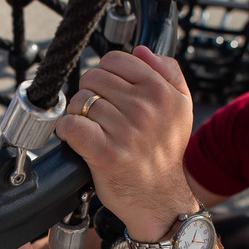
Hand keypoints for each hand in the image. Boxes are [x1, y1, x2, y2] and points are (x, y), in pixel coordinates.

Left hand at [57, 46, 196, 241]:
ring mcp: (125, 131)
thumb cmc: (165, 152)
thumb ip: (167, 72)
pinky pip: (71, 125)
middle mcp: (145, 108)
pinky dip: (67, 130)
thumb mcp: (181, 107)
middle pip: (93, 78)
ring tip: (92, 130)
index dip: (105, 74)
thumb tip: (141, 50)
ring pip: (80, 101)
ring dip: (79, 115)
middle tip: (99, 115)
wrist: (160, 199)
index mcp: (162, 92)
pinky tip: (78, 138)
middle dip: (90, 93)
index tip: (109, 92)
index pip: (115, 60)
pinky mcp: (105, 153)